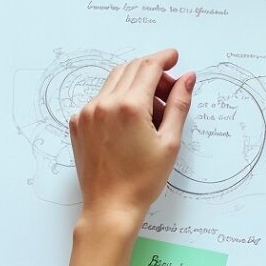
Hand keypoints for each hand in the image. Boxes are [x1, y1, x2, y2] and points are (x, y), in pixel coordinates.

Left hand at [68, 50, 193, 229]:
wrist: (110, 207)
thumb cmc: (141, 181)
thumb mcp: (169, 142)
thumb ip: (179, 104)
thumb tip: (187, 78)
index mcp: (128, 106)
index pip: (148, 67)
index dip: (164, 58)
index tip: (174, 57)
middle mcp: (104, 104)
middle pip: (130, 69)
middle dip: (153, 73)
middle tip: (169, 91)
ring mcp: (87, 113)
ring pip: (114, 81)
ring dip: (135, 86)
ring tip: (152, 112)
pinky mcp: (77, 123)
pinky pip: (100, 98)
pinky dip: (118, 100)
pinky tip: (131, 123)